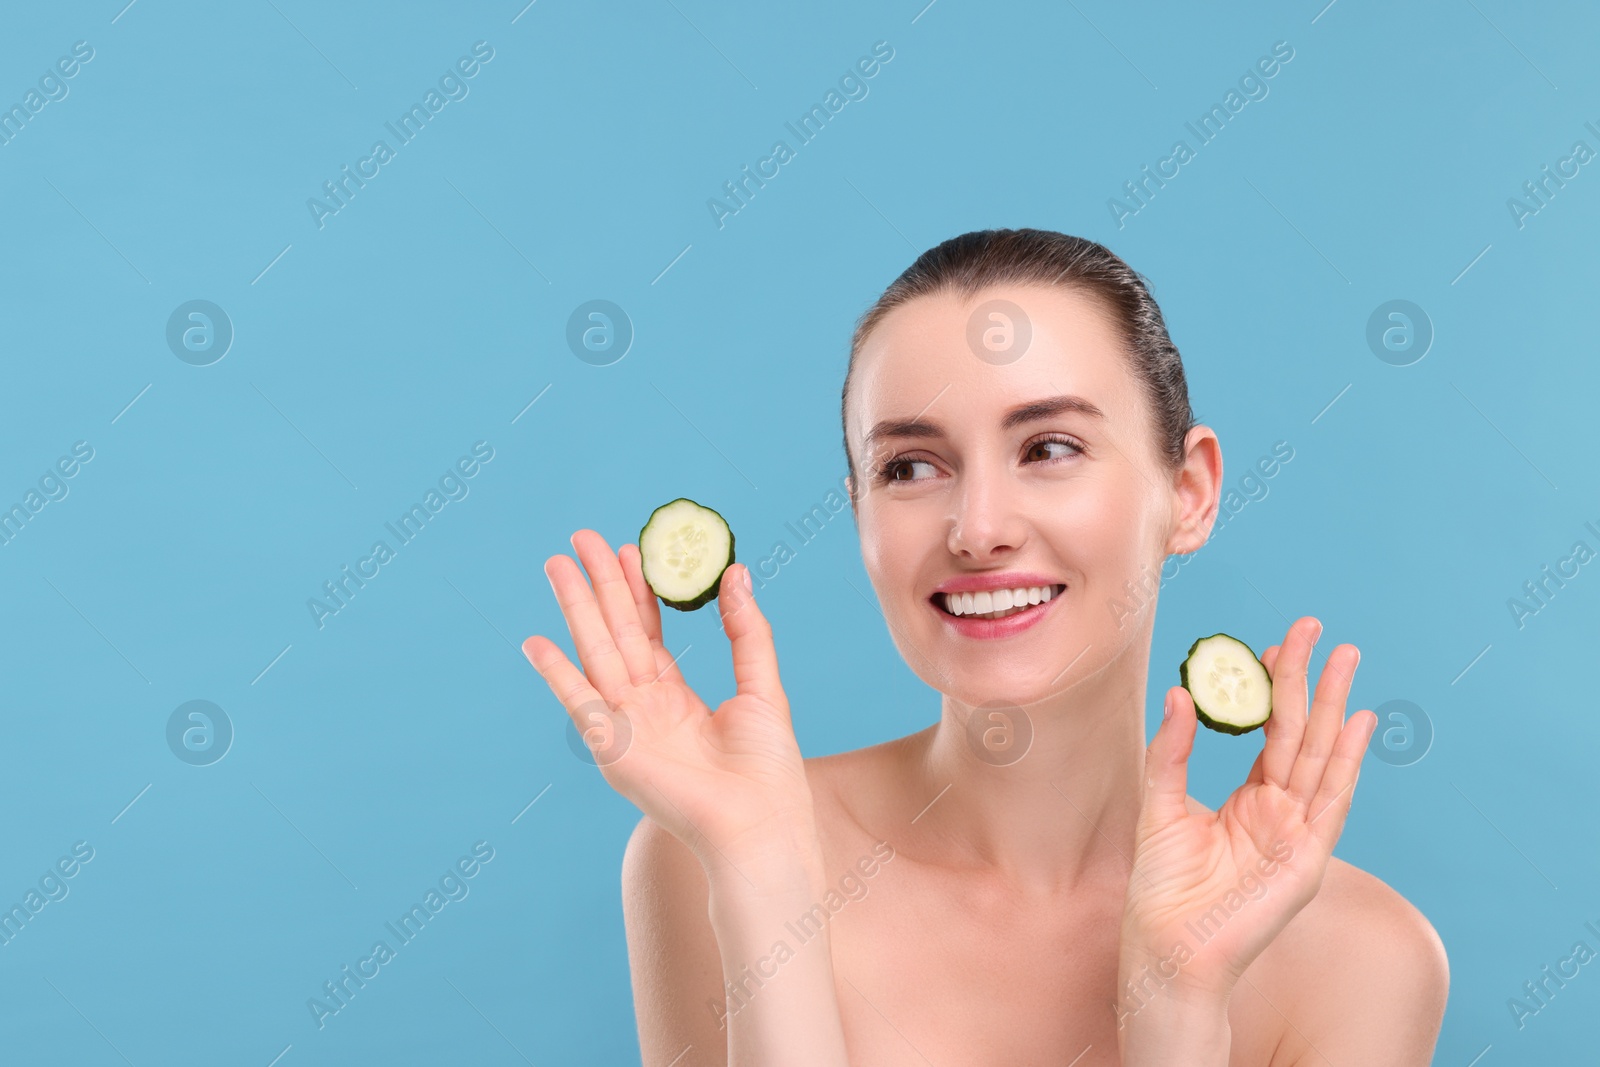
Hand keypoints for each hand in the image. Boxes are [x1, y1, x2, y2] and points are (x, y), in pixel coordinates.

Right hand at [521, 530, 816, 878]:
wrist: (759, 824)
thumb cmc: (768, 770)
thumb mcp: (762, 686)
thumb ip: (747, 630)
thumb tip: (736, 571)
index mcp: (676, 699)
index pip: (648, 633)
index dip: (637, 590)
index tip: (627, 548)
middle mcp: (644, 710)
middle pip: (615, 633)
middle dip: (598, 585)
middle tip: (580, 538)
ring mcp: (625, 728)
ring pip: (595, 653)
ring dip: (575, 609)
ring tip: (557, 565)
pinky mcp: (614, 749)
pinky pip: (579, 703)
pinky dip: (556, 674)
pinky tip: (535, 641)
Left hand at [1118, 616, 1377, 1004]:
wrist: (1167, 945)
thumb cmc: (1162, 887)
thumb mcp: (1160, 804)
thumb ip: (1173, 750)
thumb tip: (1181, 691)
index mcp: (1248, 801)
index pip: (1269, 732)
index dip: (1272, 688)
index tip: (1273, 643)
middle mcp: (1280, 812)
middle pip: (1300, 733)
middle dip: (1310, 679)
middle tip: (1314, 627)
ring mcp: (1298, 833)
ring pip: (1319, 754)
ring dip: (1335, 705)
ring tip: (1345, 656)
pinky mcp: (1307, 856)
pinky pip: (1330, 800)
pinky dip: (1345, 761)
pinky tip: (1358, 721)